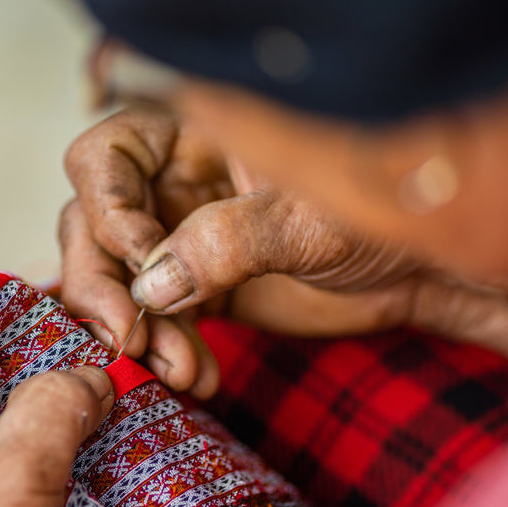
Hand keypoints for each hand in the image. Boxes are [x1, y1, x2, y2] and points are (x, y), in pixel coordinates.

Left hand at [0, 346, 114, 506]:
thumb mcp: (14, 476)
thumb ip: (55, 406)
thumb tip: (93, 373)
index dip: (18, 336)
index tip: (80, 326)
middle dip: (48, 392)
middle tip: (109, 374)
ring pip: (4, 445)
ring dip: (57, 441)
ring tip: (114, 419)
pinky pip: (11, 490)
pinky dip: (53, 483)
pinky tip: (99, 473)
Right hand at [60, 106, 418, 396]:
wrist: (418, 271)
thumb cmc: (382, 217)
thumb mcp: (309, 221)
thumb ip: (229, 241)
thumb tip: (151, 283)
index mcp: (196, 131)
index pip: (106, 153)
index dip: (107, 207)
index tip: (145, 262)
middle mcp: (172, 178)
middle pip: (89, 222)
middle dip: (103, 285)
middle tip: (128, 338)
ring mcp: (176, 233)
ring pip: (111, 276)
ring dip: (131, 328)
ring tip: (179, 369)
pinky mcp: (190, 286)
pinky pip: (148, 316)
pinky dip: (161, 350)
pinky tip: (194, 375)